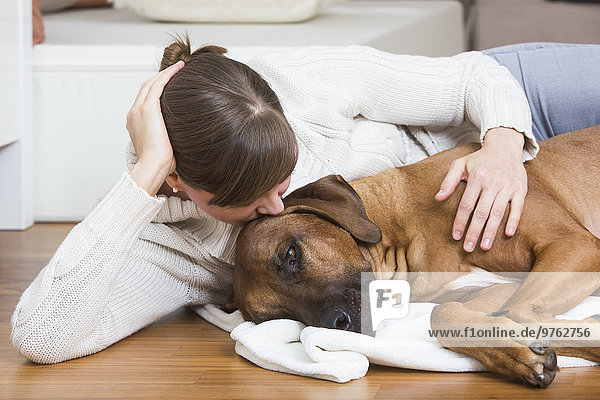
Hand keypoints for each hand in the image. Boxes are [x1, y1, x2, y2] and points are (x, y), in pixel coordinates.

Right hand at [126, 61, 183, 194]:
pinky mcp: (147, 108)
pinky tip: (178, 69)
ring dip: (165, 73)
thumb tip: (184, 138)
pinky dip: (167, 75)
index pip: (145, 100)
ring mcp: (138, 110)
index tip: (170, 85)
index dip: (157, 89)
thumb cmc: (161, 164)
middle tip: (176, 70)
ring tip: (179, 66)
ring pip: (151, 84)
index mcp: (135, 123)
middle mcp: (134, 113)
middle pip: (146, 88)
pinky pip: (158, 85)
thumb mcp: (165, 147)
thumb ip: (169, 138)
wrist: (153, 166)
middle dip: (161, 77)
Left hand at [435, 128, 527, 251]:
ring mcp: (507, 186)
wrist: (505, 147)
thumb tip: (437, 198)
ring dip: (491, 231)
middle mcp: (493, 182)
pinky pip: (518, 208)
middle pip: (481, 212)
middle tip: (468, 248)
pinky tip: (507, 234)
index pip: (466, 204)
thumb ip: (448, 182)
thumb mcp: (460, 165)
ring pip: (498, 213)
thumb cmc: (479, 160)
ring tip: (484, 246)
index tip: (456, 236)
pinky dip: (513, 221)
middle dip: (474, 232)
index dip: (460, 222)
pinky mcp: (520, 189)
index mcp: (476, 177)